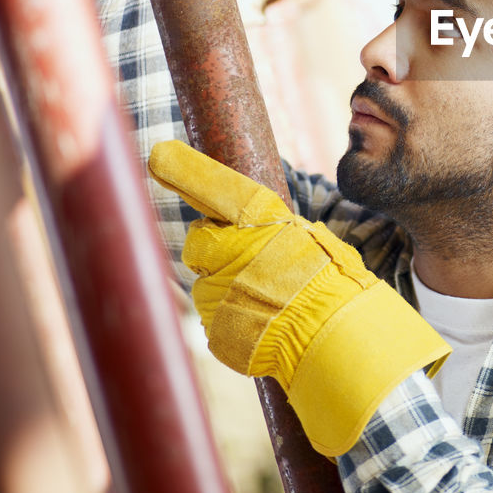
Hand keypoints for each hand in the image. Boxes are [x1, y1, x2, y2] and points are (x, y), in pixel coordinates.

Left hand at [148, 141, 450, 456]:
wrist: (333, 336)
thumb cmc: (334, 283)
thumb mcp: (313, 242)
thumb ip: (277, 233)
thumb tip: (261, 232)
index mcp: (261, 221)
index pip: (217, 189)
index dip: (186, 172)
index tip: (159, 155)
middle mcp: (231, 250)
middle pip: (201, 240)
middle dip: (215, 248)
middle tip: (251, 262)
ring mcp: (217, 290)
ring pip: (208, 282)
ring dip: (229, 288)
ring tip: (269, 301)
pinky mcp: (213, 326)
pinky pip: (217, 316)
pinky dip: (235, 319)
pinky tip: (265, 323)